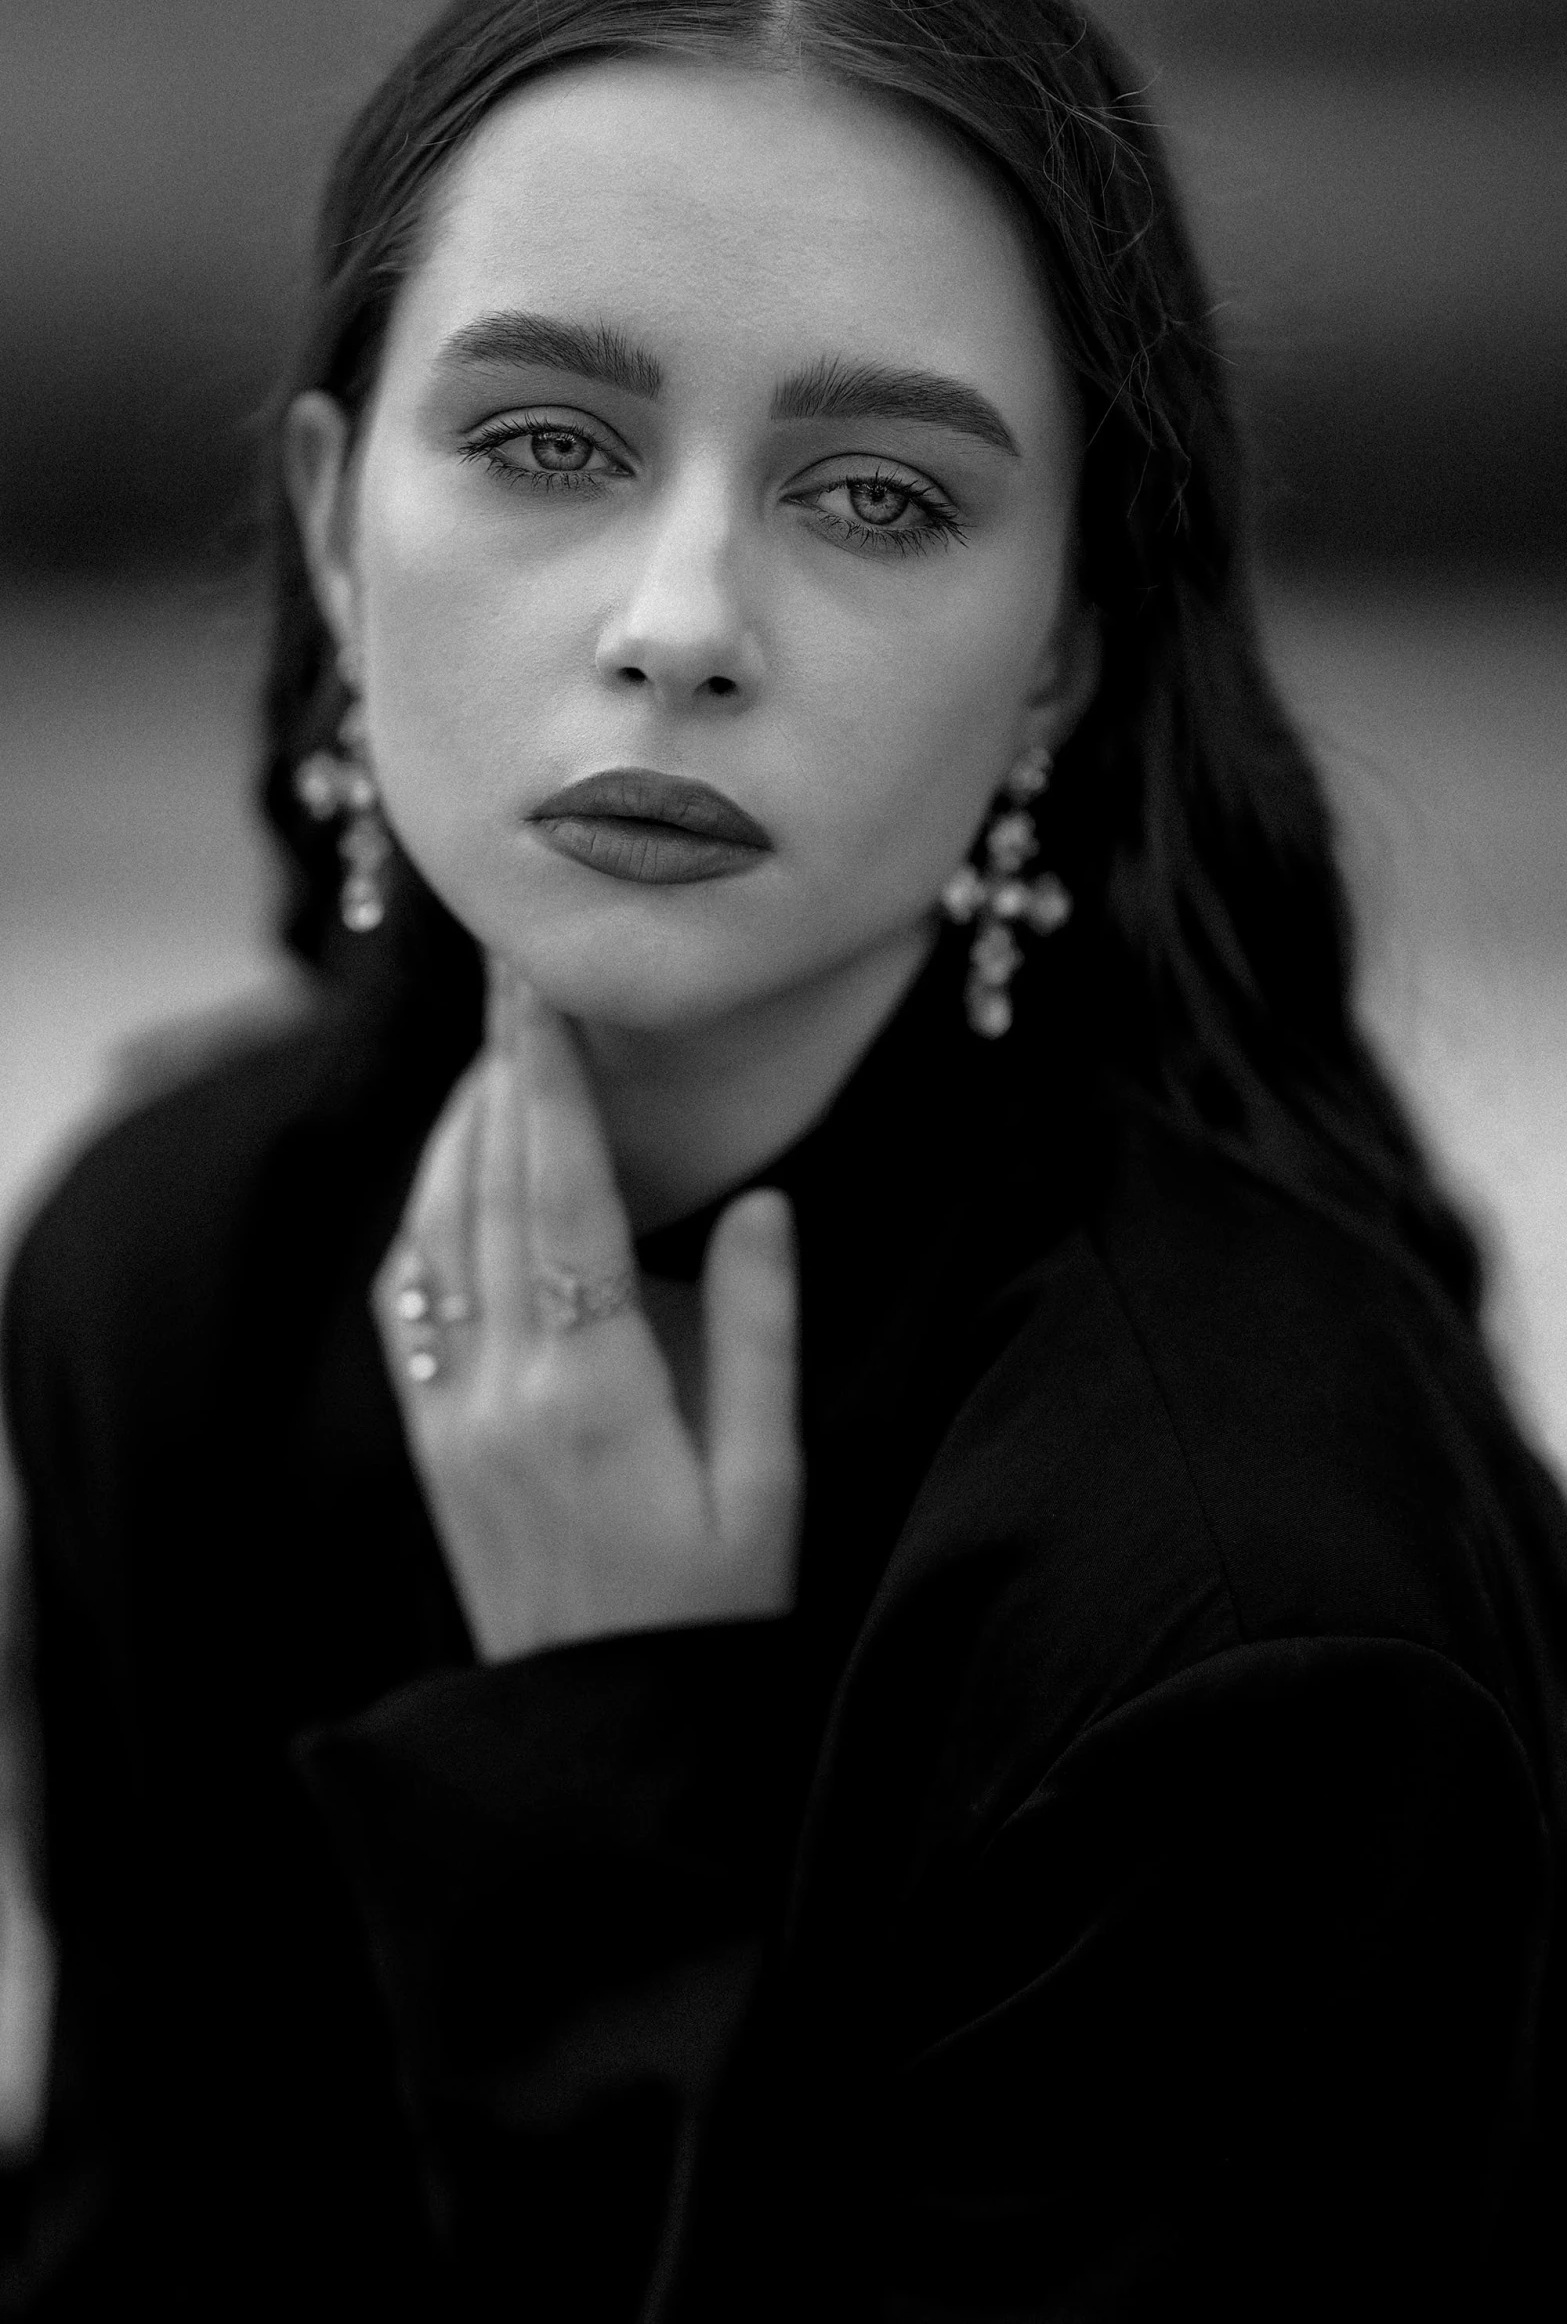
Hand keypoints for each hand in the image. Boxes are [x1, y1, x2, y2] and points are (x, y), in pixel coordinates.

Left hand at [371, 968, 801, 1659]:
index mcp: (592, 1391)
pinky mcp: (430, 1446)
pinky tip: (450, 1178)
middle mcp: (500, 1391)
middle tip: (513, 977)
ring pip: (432, 1236)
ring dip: (457, 1134)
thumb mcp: (766, 1485)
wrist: (603, 1735)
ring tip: (495, 1054)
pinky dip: (424, 1216)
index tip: (540, 987)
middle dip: (497, 1074)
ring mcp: (449, 1420)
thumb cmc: (711, 1615)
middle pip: (483, 1193)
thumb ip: (760, 1337)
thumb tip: (765, 1203)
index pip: (561, 1196)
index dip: (549, 1081)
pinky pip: (406, 1303)